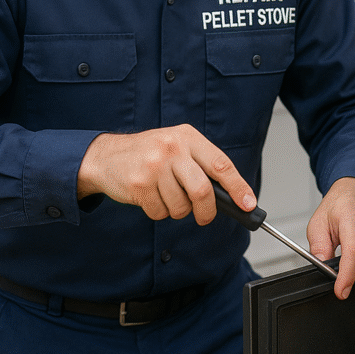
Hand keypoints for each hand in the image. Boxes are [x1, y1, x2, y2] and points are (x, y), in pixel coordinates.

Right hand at [77, 124, 256, 223]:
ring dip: (177, 210)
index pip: (221, 164)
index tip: (248, 204)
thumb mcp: (177, 146)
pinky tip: (150, 196)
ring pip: (181, 206)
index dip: (238, 187)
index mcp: (188, 136)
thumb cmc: (148, 154)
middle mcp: (172, 148)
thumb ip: (202, 165)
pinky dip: (159, 212)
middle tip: (204, 217)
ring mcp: (155, 165)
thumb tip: (231, 196)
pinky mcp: (139, 184)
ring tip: (165, 195)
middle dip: (207, 211)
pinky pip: (160, 212)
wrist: (105, 156)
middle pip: (203, 190)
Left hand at [306, 176, 354, 300]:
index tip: (340, 291)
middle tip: (328, 278)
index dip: (347, 275)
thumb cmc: (336, 204)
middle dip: (342, 277)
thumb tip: (321, 266)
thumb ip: (319, 245)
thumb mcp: (318, 223)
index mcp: (351, 222)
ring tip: (332, 261)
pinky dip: (347, 269)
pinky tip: (339, 267)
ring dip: (343, 272)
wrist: (351, 195)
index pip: (352, 252)